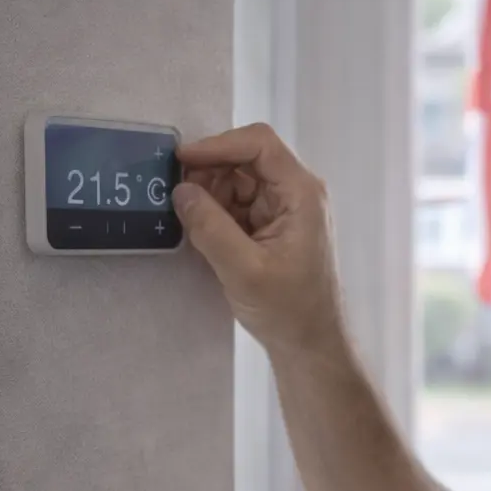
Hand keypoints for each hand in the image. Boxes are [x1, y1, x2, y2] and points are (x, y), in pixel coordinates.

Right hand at [173, 122, 340, 355]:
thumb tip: (181, 191)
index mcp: (303, 195)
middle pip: (247, 159)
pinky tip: (205, 232)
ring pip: (240, 182)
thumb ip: (210, 227)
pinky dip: (219, 212)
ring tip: (193, 221)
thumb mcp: (243, 270)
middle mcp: (298, 194)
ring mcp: (287, 211)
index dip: (218, 145)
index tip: (182, 161)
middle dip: (211, 172)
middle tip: (180, 196)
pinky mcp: (274, 228)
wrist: (310, 345)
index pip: (259, 144)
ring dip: (212, 194)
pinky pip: (240, 205)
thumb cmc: (289, 310)